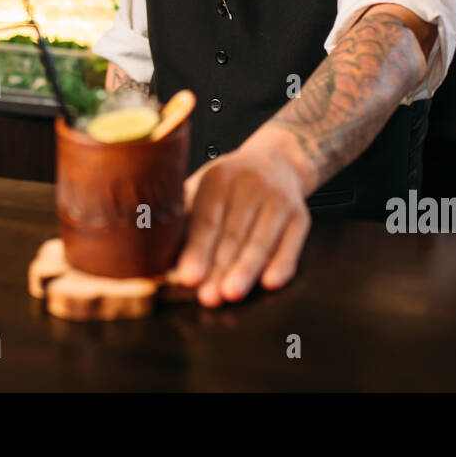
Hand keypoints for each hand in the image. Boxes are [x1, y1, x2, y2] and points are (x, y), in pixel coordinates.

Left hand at [174, 141, 311, 306]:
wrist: (277, 160)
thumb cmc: (230, 184)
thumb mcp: (203, 188)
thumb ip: (183, 217)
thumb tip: (154, 254)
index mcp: (220, 176)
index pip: (208, 218)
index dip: (198, 249)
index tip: (188, 277)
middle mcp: (252, 184)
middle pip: (234, 233)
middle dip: (220, 268)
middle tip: (207, 295)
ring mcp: (279, 199)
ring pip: (261, 241)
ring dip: (246, 270)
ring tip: (231, 294)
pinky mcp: (301, 216)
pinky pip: (292, 244)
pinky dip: (282, 264)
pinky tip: (270, 282)